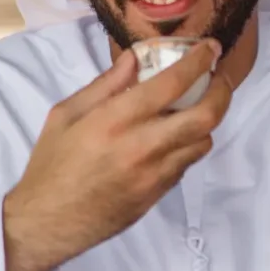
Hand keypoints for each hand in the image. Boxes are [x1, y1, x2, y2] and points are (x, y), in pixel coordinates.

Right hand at [3, 40, 229, 270]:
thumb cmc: (51, 165)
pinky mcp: (158, 194)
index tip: (210, 48)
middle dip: (221, 91)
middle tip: (217, 78)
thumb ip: (104, 85)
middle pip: (205, 116)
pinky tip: (173, 137)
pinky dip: (188, 145)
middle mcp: (142, 146)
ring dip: (206, 121)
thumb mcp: (65, 115)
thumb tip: (135, 58)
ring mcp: (154, 174)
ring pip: (202, 142)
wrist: (48, 222)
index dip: (199, 61)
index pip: (172, 84)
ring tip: (195, 107)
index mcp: (115, 120)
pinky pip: (186, 164)